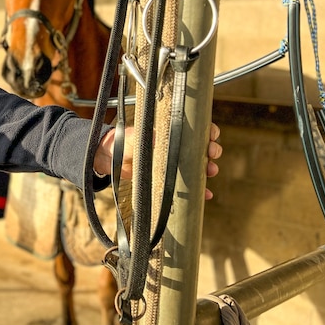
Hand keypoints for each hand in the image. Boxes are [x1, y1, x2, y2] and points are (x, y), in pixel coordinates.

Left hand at [94, 123, 221, 199]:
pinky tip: (206, 195)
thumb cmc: (126, 142)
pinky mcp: (168, 178)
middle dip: (212, 150)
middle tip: (213, 154)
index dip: (208, 132)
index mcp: (171, 132)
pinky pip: (188, 185)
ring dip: (208, 169)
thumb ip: (152, 139)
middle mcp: (175, 147)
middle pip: (201, 147)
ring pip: (198, 166)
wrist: (111, 158)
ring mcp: (174, 163)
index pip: (195, 129)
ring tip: (211, 171)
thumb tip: (163, 139)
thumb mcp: (139, 138)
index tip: (212, 136)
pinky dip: (199, 190)